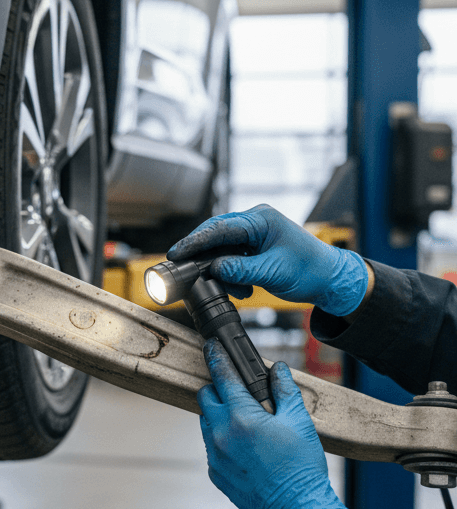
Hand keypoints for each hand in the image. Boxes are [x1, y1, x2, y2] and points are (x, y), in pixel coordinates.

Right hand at [167, 204, 368, 316]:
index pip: (220, 228)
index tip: (177, 253)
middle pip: (215, 235)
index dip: (196, 241)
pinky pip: (231, 258)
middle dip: (200, 254)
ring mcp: (253, 234)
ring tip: (233, 288)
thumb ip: (241, 270)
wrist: (330, 279)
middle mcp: (255, 222)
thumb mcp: (273, 273)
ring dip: (220, 269)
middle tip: (181, 268)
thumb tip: (213, 269)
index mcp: (261, 219)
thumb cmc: (311, 270)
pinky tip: (241, 288)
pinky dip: (230, 274)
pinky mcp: (253, 248)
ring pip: (221, 249)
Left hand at [197, 340, 350, 508]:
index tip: (212, 348)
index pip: (222, 377)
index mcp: (241, 417)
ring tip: (247, 425)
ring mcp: (214, 454)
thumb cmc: (301, 467)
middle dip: (219, 390)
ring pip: (206, 421)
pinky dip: (222, 440)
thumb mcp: (298, 422)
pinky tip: (245, 448)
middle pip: (206, 397)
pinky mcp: (214, 471)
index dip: (217, 358)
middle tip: (240, 395)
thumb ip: (284, 390)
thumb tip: (278, 369)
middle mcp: (221, 434)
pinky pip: (211, 446)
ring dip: (221, 416)